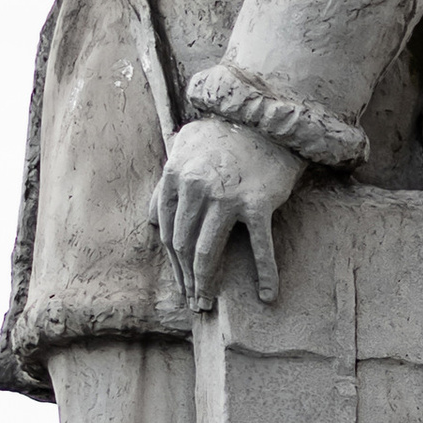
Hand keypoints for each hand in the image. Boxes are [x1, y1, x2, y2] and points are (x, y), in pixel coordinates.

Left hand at [155, 116, 305, 309]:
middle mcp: (196, 188)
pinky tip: (266, 295)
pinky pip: (259, 247)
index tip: (181, 282)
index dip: (173, 263)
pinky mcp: (258, 204)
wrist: (269, 118)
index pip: (168, 231)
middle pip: (183, 246)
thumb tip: (153, 217)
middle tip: (193, 302)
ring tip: (208, 304)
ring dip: (206, 284)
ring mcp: (226, 197)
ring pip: (207, 252)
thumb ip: (167, 181)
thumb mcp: (185, 147)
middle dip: (186, 280)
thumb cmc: (227, 134)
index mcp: (175, 176)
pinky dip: (265, 275)